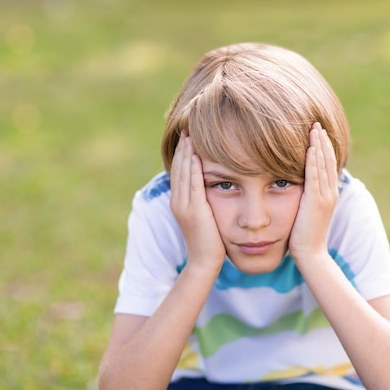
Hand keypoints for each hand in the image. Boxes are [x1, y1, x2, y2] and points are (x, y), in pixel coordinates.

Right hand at [169, 133, 225, 273]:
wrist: (205, 261)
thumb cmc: (210, 240)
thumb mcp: (205, 215)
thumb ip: (204, 200)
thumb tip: (212, 187)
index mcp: (179, 201)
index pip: (179, 171)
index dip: (182, 153)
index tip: (188, 136)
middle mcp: (178, 201)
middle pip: (178, 167)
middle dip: (182, 147)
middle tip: (187, 127)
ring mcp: (183, 206)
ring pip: (182, 172)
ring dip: (186, 152)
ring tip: (189, 134)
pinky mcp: (193, 210)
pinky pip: (192, 184)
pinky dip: (192, 168)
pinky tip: (195, 154)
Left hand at [288, 123, 338, 261]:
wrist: (310, 253)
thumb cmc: (303, 234)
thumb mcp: (305, 211)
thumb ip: (304, 196)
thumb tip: (293, 184)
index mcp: (328, 193)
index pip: (327, 164)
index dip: (324, 147)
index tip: (317, 131)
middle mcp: (330, 192)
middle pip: (328, 159)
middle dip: (323, 140)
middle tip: (316, 123)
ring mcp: (325, 196)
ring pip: (323, 164)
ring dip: (319, 145)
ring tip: (314, 128)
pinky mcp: (316, 201)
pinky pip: (315, 176)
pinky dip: (314, 160)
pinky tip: (311, 147)